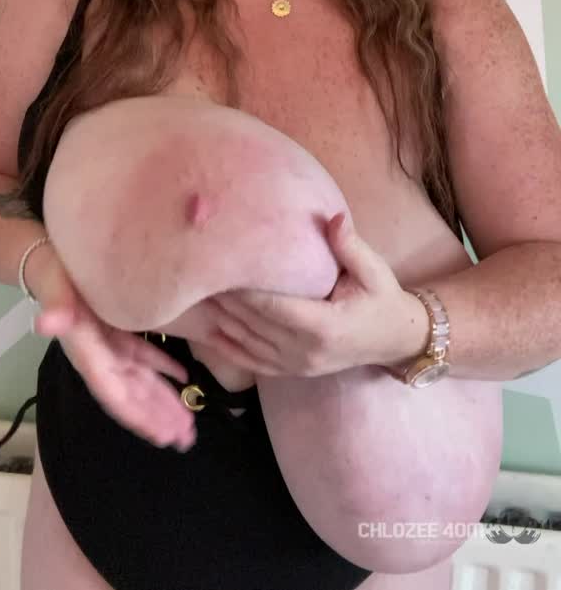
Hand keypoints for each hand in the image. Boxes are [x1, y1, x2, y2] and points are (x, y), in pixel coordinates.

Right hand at [27, 244, 195, 451]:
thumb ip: (56, 308)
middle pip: (133, 396)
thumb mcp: (57, 289)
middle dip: (157, 419)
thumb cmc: (55, 274)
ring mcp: (111, 348)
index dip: (137, 416)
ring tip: (187, 424)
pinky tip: (184, 378)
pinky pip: (145, 358)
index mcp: (88, 354)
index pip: (114, 394)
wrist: (50, 260)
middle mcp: (100, 358)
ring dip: (165, 403)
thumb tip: (44, 324)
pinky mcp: (120, 333)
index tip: (161, 436)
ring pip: (143, 382)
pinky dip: (165, 369)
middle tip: (186, 439)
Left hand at [206, 213, 415, 376]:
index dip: (243, 290)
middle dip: (224, 300)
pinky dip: (228, 347)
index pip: (273, 307)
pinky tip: (209, 330)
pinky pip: (252, 362)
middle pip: (253, 324)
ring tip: (194, 295)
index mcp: (324, 326)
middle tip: (196, 273)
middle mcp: (305, 351)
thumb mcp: (375, 270)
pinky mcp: (292, 372)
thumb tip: (334, 218)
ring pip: (246, 344)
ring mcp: (297, 366)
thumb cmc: (382, 299)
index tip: (219, 267)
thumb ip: (351, 246)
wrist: (395, 340)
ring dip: (220, 321)